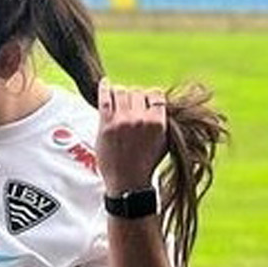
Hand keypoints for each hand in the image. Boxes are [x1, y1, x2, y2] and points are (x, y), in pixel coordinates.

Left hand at [96, 78, 167, 195]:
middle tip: (130, 108)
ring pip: (121, 92)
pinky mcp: (106, 125)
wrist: (128, 183)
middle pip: (137, 92)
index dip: (150, 96)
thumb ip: (162, 121)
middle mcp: (141, 119)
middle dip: (134, 98)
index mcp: (157, 122)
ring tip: (118, 102)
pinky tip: (104, 83)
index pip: (155, 94)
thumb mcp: (163, 141)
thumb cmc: (146, 164)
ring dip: (120, 95)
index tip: (145, 102)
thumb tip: (161, 103)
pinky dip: (104, 88)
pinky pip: (104, 98)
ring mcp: (122, 121)